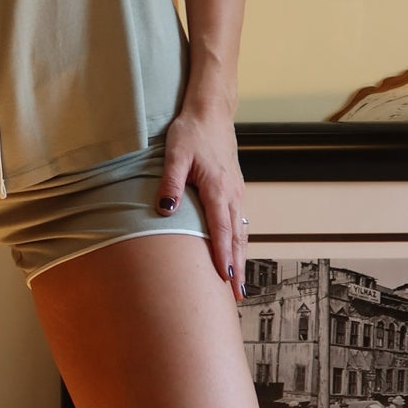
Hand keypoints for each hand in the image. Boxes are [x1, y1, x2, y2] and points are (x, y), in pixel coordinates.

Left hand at [155, 102, 247, 298]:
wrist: (211, 113)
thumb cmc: (191, 132)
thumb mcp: (175, 154)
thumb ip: (170, 182)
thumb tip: (165, 209)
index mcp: (218, 188)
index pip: (222, 229)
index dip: (223, 255)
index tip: (225, 278)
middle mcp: (232, 193)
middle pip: (237, 236)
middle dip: (238, 266)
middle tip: (238, 295)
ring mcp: (237, 192)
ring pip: (241, 230)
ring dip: (241, 256)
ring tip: (239, 283)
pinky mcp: (235, 189)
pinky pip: (240, 220)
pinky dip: (240, 240)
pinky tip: (237, 251)